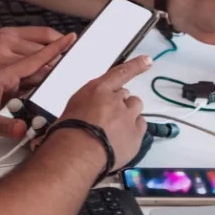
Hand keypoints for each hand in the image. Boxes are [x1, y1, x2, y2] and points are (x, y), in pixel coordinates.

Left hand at [0, 33, 75, 142]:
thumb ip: (6, 127)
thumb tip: (24, 128)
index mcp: (2, 74)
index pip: (35, 59)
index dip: (55, 49)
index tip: (70, 38)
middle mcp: (1, 74)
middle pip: (36, 64)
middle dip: (55, 61)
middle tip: (73, 60)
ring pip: (28, 73)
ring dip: (43, 73)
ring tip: (58, 73)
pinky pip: (19, 82)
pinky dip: (31, 83)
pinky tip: (35, 90)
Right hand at [58, 55, 151, 170]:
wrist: (77, 154)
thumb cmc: (67, 134)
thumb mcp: (72, 110)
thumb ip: (88, 105)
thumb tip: (90, 113)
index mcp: (97, 90)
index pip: (120, 73)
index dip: (136, 66)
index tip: (147, 61)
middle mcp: (115, 100)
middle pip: (126, 96)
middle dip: (119, 104)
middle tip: (108, 119)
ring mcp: (127, 117)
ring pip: (136, 109)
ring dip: (129, 115)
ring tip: (115, 129)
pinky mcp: (135, 135)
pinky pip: (141, 126)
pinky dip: (134, 131)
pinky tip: (122, 139)